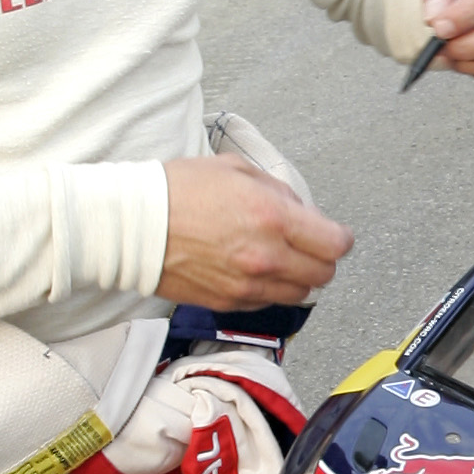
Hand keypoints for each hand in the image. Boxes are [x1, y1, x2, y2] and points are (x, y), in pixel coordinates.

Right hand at [158, 152, 353, 308]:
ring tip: (277, 257)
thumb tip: (302, 211)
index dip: (339, 238)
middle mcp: (266, 257)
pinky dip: (270, 289)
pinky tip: (252, 269)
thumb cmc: (177, 191)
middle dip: (321, 257)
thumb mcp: (236, 170)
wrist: (134, 226)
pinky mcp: (228, 304)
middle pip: (323, 274)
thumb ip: (278, 191)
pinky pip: (268, 303)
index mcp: (273, 217)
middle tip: (307, 244)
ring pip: (299, 294)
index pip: (335, 243)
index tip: (333, 233)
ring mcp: (247, 285)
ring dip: (297, 276)